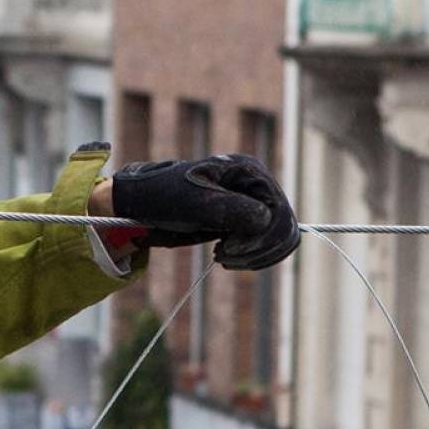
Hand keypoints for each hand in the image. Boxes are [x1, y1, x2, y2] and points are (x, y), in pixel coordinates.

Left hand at [108, 153, 301, 271]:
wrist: (144, 203)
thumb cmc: (163, 198)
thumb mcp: (193, 203)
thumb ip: (230, 209)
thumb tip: (267, 219)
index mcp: (248, 171)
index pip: (278, 210)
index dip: (260, 237)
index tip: (226, 251)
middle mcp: (256, 184)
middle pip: (285, 225)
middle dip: (258, 249)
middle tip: (222, 256)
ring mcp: (253, 202)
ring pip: (281, 237)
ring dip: (257, 256)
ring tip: (223, 257)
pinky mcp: (246, 220)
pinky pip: (268, 244)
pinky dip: (253, 257)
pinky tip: (227, 257)